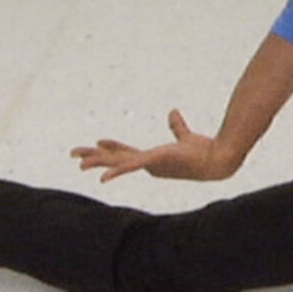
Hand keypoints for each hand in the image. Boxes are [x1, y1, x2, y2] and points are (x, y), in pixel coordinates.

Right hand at [71, 109, 240, 182]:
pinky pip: (131, 167)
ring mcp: (151, 165)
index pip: (126, 153)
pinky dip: (116, 172)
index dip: (111, 147)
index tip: (97, 141)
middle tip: (74, 155)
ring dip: (98, 163)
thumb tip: (173, 112)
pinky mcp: (156, 162)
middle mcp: (149, 165)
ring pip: (118, 163)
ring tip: (79, 164)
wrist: (218, 159)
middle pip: (115, 160)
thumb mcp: (185, 136)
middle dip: (94, 156)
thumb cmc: (204, 151)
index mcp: (153, 160)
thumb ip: (178, 126)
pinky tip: (102, 179)